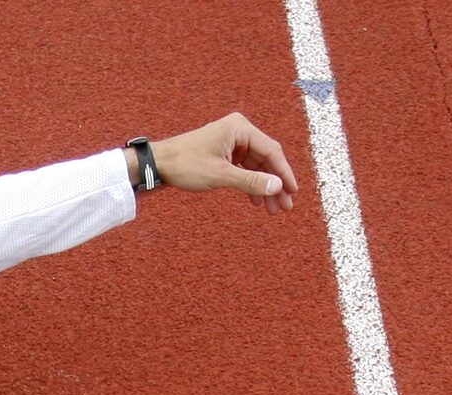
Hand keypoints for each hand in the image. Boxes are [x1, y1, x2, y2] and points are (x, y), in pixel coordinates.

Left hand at [151, 112, 300, 214]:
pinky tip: (255, 201)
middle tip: (285, 207)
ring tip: (273, 209)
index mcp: (240, 128)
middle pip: (266, 159)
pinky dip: (250, 184)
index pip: (272, 151)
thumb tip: (278, 187)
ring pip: (257, 166)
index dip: (284, 174)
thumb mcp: (221, 175)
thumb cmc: (186, 165)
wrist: (158, 164)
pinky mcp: (225, 153)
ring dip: (264, 187)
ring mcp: (232, 142)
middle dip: (275, 184)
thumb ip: (251, 181)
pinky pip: (245, 168)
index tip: (293, 193)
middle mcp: (238, 131)